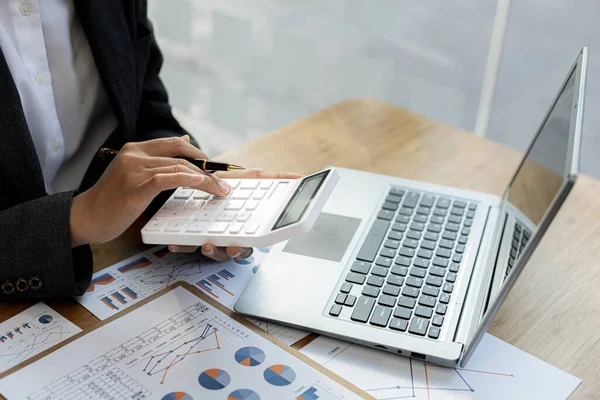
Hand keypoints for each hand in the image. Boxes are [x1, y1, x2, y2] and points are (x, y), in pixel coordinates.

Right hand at [70, 135, 229, 246]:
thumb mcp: (133, 174)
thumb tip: (185, 142)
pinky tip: (201, 184)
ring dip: (205, 179)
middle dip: (208, 167)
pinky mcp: (135, 186)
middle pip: (181, 155)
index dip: (199, 154)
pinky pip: (168, 179)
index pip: (175, 144)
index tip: (215, 167)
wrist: (86, 217)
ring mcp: (134, 169)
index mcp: (135, 149)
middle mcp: (135, 154)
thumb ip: (157, 160)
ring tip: (220, 190)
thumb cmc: (112, 200)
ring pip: (179, 167)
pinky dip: (188, 179)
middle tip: (224, 181)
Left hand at [168, 168, 302, 260]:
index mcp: (248, 224)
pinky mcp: (192, 234)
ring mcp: (213, 235)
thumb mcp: (254, 178)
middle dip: (229, 252)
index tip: (243, 246)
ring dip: (209, 251)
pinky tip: (174, 242)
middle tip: (228, 248)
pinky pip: (189, 244)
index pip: (254, 240)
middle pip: (234, 250)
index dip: (247, 246)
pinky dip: (183, 244)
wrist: (197, 175)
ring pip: (214, 252)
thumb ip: (277, 179)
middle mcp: (232, 233)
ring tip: (203, 244)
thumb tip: (302, 177)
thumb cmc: (230, 180)